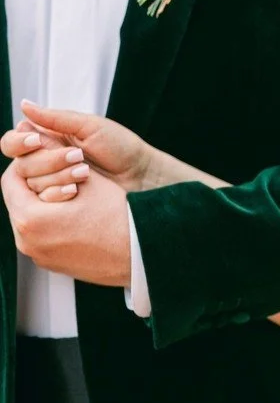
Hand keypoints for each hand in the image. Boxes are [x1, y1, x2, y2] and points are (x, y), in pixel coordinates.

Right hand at [1, 100, 153, 197]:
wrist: (141, 175)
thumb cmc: (120, 146)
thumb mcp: (89, 126)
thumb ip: (54, 118)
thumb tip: (24, 104)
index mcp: (48, 138)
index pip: (13, 141)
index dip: (18, 142)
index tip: (35, 141)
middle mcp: (45, 160)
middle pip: (20, 164)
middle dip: (48, 161)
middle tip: (78, 157)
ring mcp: (52, 182)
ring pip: (31, 184)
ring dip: (58, 177)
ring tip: (85, 172)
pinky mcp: (61, 201)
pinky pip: (44, 201)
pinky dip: (58, 194)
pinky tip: (77, 190)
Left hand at [1, 162, 131, 285]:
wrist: (143, 252)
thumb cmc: (120, 219)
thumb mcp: (87, 179)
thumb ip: (55, 157)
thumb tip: (39, 138)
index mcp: (30, 220)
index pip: (10, 181)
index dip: (26, 162)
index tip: (40, 155)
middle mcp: (28, 242)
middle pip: (18, 201)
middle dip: (36, 182)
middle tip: (59, 172)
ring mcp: (40, 256)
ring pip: (29, 218)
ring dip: (44, 202)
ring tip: (71, 193)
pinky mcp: (53, 264)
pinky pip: (41, 236)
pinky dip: (51, 222)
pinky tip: (75, 214)